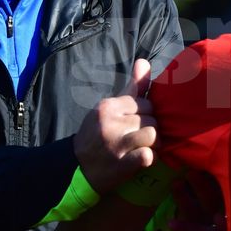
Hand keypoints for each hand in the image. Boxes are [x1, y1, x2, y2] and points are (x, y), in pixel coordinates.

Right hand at [73, 59, 155, 195]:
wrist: (76, 169)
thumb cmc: (96, 136)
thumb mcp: (108, 110)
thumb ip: (130, 88)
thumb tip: (144, 61)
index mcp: (108, 106)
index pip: (146, 103)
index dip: (146, 115)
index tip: (136, 124)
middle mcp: (110, 123)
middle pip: (152, 119)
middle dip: (151, 129)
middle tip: (140, 138)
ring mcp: (116, 144)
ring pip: (153, 135)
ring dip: (153, 145)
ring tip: (143, 148)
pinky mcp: (122, 164)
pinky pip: (149, 156)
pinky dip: (149, 159)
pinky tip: (140, 160)